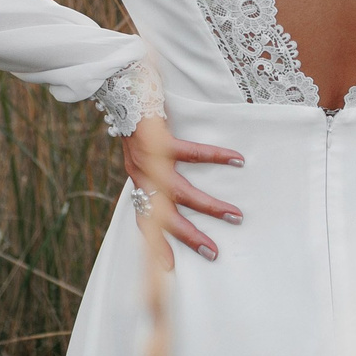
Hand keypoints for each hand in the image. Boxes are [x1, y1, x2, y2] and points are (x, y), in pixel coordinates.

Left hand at [122, 117, 243, 268]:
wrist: (119, 87)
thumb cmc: (138, 118)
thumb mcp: (141, 150)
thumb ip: (155, 167)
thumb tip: (175, 183)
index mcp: (139, 180)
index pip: (145, 221)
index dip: (156, 245)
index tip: (170, 268)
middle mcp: (142, 176)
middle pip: (165, 217)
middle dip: (189, 237)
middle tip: (213, 252)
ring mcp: (149, 161)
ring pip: (181, 194)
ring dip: (209, 207)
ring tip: (235, 215)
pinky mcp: (159, 142)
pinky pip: (191, 154)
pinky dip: (216, 157)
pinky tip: (237, 159)